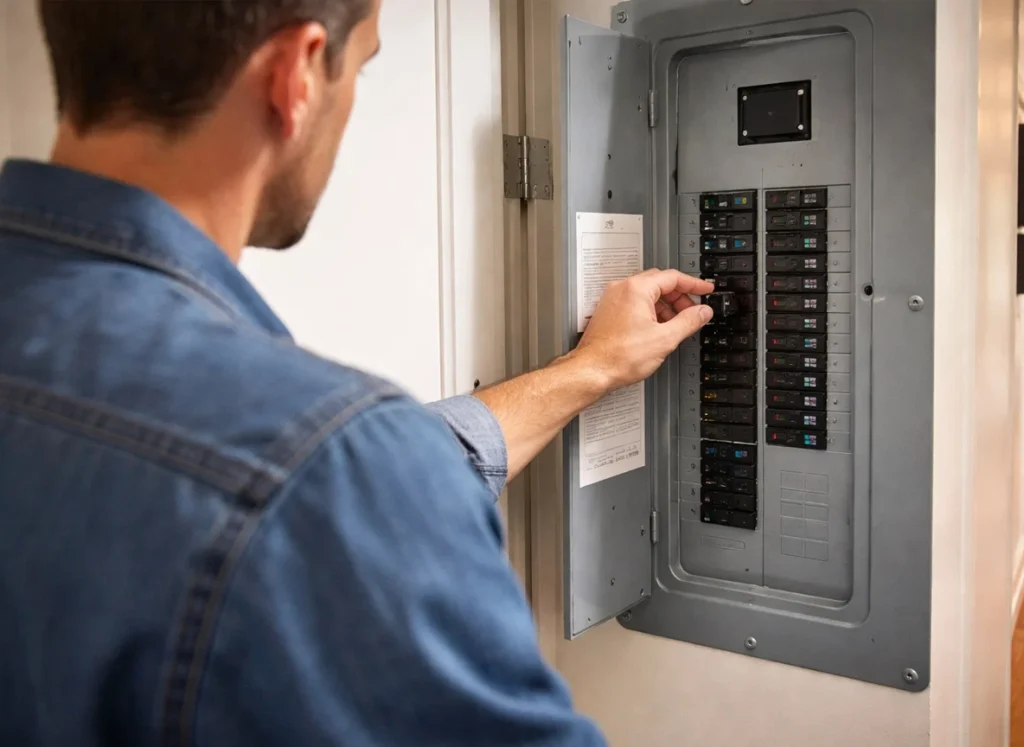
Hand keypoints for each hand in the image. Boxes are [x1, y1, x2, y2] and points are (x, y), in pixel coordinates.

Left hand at [570, 269, 714, 391]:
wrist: (591, 371)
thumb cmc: (618, 356)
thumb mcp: (665, 338)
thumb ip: (689, 321)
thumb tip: (702, 312)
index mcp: (636, 289)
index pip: (673, 277)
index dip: (694, 284)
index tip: (706, 289)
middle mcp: (621, 289)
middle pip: (659, 283)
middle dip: (680, 296)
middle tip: (693, 310)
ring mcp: (612, 299)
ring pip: (647, 294)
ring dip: (665, 305)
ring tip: (677, 323)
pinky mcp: (608, 312)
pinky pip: (634, 303)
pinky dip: (650, 311)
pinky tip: (658, 328)